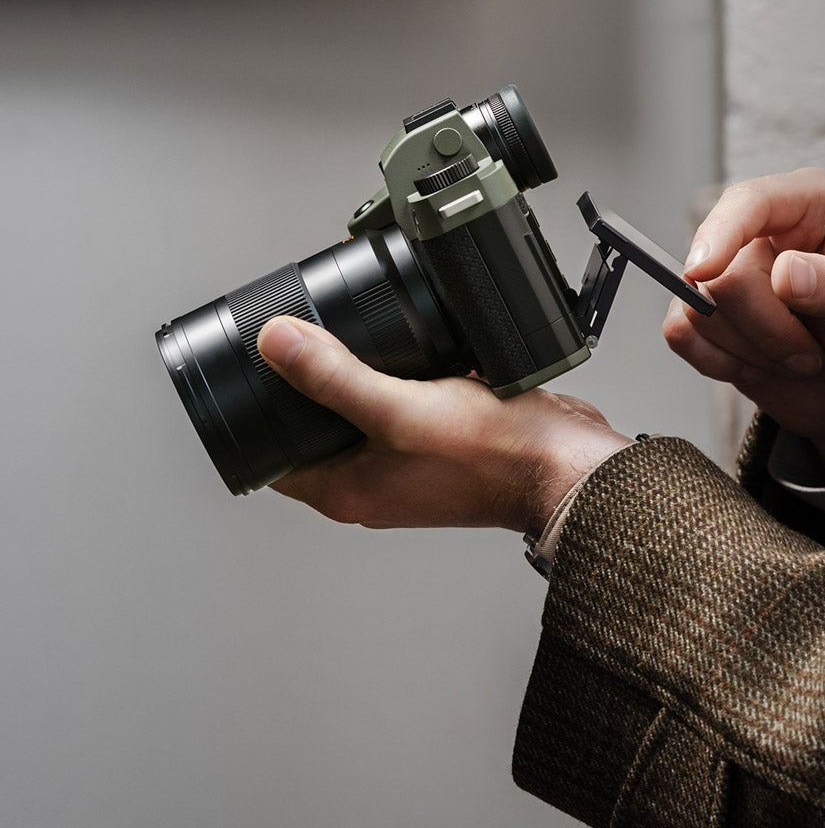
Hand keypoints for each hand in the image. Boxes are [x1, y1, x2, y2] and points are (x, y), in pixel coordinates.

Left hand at [256, 317, 631, 534]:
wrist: (563, 461)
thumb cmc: (491, 456)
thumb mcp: (398, 408)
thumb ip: (334, 376)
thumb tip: (275, 343)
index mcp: (347, 490)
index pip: (274, 456)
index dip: (257, 410)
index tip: (257, 364)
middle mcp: (374, 482)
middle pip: (316, 429)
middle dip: (307, 384)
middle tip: (301, 338)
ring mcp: (408, 463)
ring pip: (362, 414)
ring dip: (356, 377)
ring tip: (352, 338)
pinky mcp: (441, 441)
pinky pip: (403, 406)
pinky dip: (399, 378)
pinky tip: (410, 349)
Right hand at [663, 168, 824, 481]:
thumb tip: (787, 273)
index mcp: (810, 205)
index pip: (749, 202)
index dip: (722, 233)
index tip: (705, 273)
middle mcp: (761, 229)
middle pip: (722, 273)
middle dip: (767, 329)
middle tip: (809, 353)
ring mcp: (727, 271)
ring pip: (698, 309)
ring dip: (751, 351)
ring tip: (794, 357)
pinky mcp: (704, 313)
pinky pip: (680, 333)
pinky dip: (719, 362)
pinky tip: (758, 365)